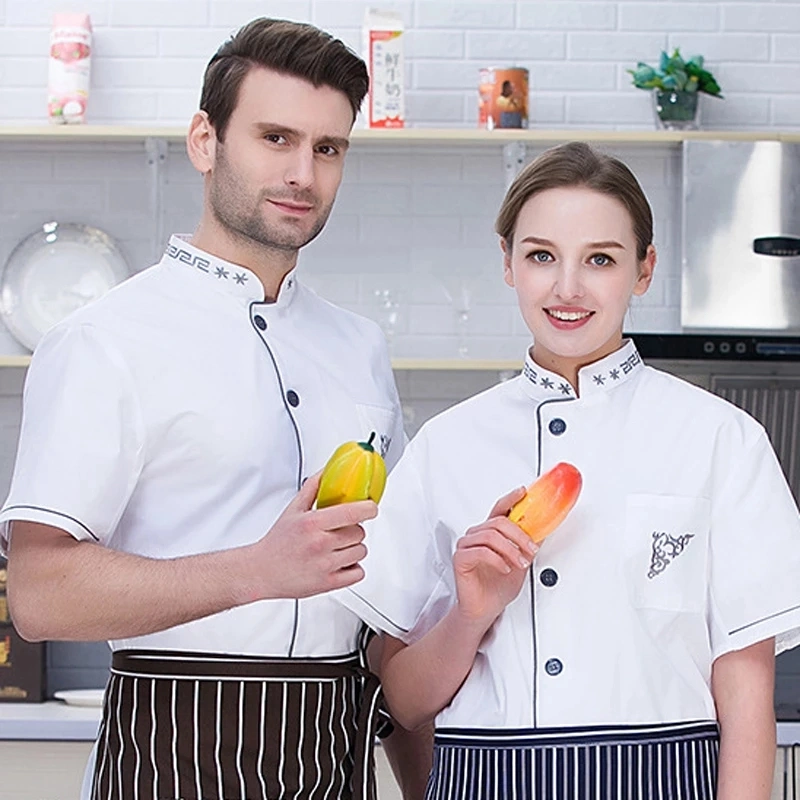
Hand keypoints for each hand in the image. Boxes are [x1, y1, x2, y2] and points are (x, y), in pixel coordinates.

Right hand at [248, 472, 377, 599]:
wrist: (261, 571)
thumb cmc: (277, 542)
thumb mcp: (293, 510)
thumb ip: (313, 487)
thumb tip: (327, 470)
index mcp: (312, 523)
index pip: (353, 512)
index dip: (368, 508)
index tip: (370, 507)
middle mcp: (320, 544)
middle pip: (359, 532)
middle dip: (354, 530)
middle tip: (341, 531)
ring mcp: (325, 565)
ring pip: (361, 552)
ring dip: (354, 549)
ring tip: (337, 548)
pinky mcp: (328, 583)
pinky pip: (358, 573)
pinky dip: (353, 568)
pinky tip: (339, 563)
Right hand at [454, 486, 537, 626]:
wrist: (485, 610)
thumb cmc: (498, 587)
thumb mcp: (521, 563)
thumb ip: (529, 545)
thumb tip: (543, 529)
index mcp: (491, 533)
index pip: (500, 509)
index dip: (511, 499)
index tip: (523, 492)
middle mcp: (477, 536)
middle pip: (498, 522)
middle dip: (519, 535)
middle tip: (531, 549)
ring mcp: (467, 546)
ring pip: (491, 536)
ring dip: (511, 549)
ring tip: (520, 563)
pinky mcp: (460, 558)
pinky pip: (480, 551)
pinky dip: (497, 559)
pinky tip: (504, 568)